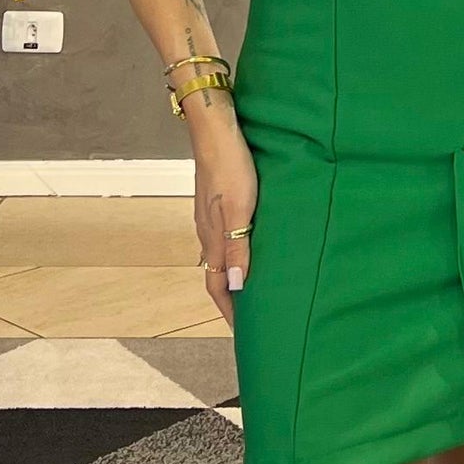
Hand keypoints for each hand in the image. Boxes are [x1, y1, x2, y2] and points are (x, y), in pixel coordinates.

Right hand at [191, 101, 257, 324]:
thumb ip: (239, 248)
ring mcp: (209, 217)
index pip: (218, 287)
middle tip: (252, 316)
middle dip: (233, 299)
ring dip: (235, 275)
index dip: (231, 311)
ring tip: (255, 287)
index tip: (245, 333)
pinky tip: (250, 247)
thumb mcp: (240, 210)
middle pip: (218, 276)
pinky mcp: (216, 202)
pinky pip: (224, 238)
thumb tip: (239, 286)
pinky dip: (236, 253)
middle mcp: (207, 233)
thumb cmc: (232, 167)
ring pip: (221, 256)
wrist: (214, 130)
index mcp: (212, 239)